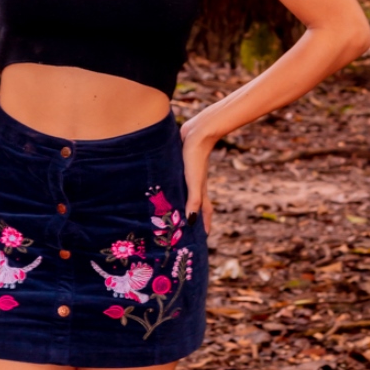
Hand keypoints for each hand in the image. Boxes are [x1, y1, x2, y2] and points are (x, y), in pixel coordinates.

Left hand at [180, 116, 217, 234]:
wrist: (196, 132)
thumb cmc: (195, 158)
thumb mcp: (193, 182)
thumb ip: (193, 200)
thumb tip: (192, 221)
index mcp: (200, 190)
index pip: (204, 211)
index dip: (204, 224)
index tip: (205, 237)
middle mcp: (195, 183)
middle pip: (195, 203)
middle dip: (192, 216)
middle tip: (185, 228)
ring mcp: (188, 173)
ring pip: (185, 192)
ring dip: (181, 202)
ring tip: (171, 211)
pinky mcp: (180, 164)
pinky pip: (176, 180)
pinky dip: (173, 187)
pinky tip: (164, 187)